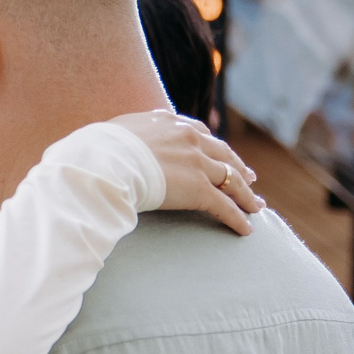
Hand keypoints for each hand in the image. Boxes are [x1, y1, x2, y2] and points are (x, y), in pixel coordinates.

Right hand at [110, 110, 261, 235]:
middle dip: (238, 168)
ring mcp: (198, 164)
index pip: (200, 133)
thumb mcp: (115, 132)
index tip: (220, 154)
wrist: (104, 162)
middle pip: (224, 155)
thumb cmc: (98, 150)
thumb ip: (128, 135)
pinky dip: (237, 218)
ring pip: (231, 181)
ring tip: (256, 206)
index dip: (214, 146)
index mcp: (170, 124)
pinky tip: (246, 229)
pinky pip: (224, 206)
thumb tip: (115, 142)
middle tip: (249, 179)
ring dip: (246, 195)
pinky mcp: (200, 189)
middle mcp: (190, 139)